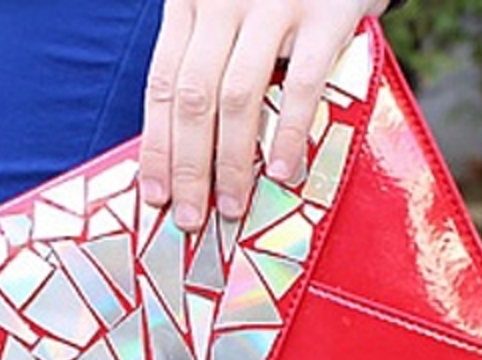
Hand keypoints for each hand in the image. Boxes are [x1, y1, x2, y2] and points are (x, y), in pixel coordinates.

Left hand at [138, 0, 388, 230]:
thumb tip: (186, 144)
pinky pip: (301, 85)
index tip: (155, 193)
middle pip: (191, 98)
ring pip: (237, 98)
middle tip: (189, 217)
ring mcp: (273, 5)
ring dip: (231, 161)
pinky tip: (282, 171)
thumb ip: (207, 52)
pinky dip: (288, 134)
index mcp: (189, 0)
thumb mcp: (228, 6)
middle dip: (188, 167)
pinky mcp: (326, 14)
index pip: (161, 83)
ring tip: (231, 205)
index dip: (156, 144)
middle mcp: (222, 1)